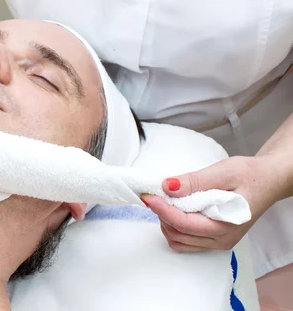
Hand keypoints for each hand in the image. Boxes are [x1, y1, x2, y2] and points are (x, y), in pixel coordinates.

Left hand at [142, 155, 281, 251]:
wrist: (267, 181)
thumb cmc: (250, 175)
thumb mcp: (223, 172)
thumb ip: (195, 181)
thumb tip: (168, 186)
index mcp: (226, 225)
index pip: (184, 224)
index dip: (162, 210)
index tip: (148, 196)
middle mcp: (222, 239)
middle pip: (178, 234)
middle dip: (162, 215)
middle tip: (155, 195)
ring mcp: (218, 242)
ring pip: (179, 241)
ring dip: (166, 222)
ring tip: (165, 201)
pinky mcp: (214, 239)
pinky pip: (185, 241)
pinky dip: (173, 227)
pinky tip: (173, 210)